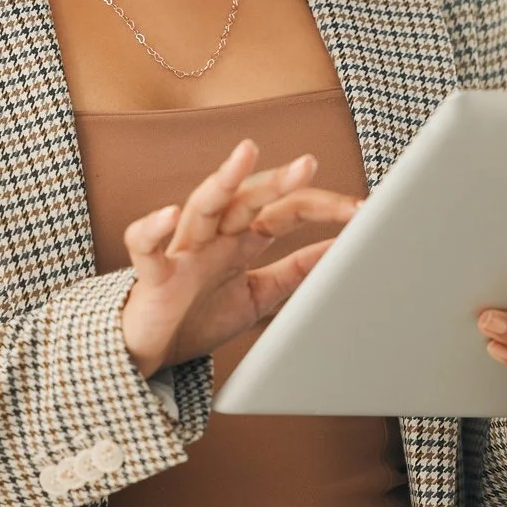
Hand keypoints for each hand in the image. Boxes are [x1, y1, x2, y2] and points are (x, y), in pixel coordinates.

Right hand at [119, 139, 361, 378]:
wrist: (153, 353)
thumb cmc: (200, 316)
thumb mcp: (259, 294)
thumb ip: (295, 269)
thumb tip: (340, 248)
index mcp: (239, 240)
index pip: (283, 211)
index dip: (320, 206)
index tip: (359, 209)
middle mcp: (213, 237)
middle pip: (246, 198)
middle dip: (276, 181)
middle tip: (309, 163)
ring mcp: (182, 251)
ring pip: (201, 206)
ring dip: (222, 180)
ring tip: (244, 154)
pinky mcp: (153, 276)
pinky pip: (146, 247)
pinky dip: (153, 229)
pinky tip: (169, 215)